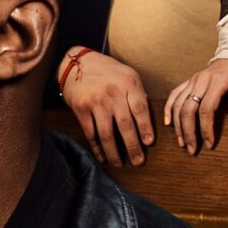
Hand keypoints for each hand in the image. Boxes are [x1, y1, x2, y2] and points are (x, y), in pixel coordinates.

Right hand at [59, 48, 152, 166]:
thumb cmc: (108, 71)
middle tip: (139, 161)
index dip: (146, 128)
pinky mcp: (81, 108)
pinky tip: (102, 157)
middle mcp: (113, 92)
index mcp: (129, 83)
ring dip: (114, 153)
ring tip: (120, 164)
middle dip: (133, 146)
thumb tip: (148, 121)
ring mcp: (96, 101)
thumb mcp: (128, 75)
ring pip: (107, 134)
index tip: (149, 143)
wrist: (78, 63)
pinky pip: (91, 134)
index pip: (140, 109)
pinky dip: (97, 148)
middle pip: (125, 125)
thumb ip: (137, 95)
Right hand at [164, 58, 227, 154]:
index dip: (206, 128)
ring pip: (179, 103)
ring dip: (178, 125)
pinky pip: (175, 93)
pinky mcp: (191, 80)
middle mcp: (202, 79)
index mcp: (218, 80)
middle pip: (188, 108)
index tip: (209, 144)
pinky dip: (169, 108)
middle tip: (192, 149)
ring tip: (182, 142)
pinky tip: (168, 122)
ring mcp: (194, 79)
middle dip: (188, 131)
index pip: (206, 108)